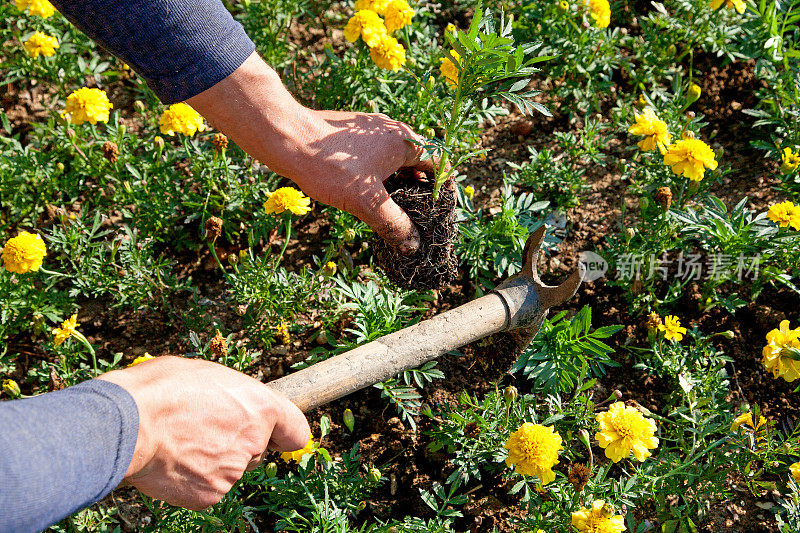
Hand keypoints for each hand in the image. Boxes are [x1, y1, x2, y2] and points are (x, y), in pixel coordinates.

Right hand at [98, 356, 308, 509]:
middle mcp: (253, 442)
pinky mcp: (208, 495)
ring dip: (212, 459)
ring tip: (179, 440)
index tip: (277, 435)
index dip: (284, 432)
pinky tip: (172, 459)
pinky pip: (207, 486)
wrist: (126, 424)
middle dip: (237, 441)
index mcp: (260, 407)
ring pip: (230, 468)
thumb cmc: (161, 389)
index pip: (295, 430)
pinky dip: (192, 478)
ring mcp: (232, 473)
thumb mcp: (206, 373)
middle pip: (256, 448)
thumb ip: (232, 394)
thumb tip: (231, 401)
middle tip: (202, 426)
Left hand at [188, 52, 432, 251]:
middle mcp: (392, 131)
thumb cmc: (330, 166)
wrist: (287, 137)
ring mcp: (371, 132)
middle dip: (418, 192)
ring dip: (397, 187)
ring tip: (392, 214)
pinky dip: (378, 178)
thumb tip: (412, 246)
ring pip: (394, 163)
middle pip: (417, 165)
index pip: (438, 166)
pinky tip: (367, 197)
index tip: (439, 213)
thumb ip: (393, 223)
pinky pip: (375, 159)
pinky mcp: (352, 137)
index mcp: (405, 141)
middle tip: (416, 220)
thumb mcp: (366, 201)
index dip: (442, 191)